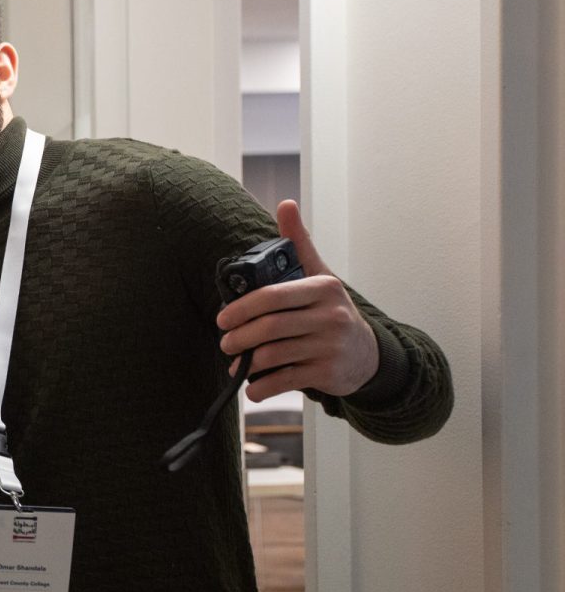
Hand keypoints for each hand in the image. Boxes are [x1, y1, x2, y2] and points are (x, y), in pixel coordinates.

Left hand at [216, 201, 379, 401]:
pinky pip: (284, 380)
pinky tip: (253, 387)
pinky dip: (262, 387)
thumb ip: (299, 243)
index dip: (242, 308)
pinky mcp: (328, 373)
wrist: (368, 354)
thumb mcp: (320, 275)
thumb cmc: (331, 311)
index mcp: (324, 288)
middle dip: (238, 339)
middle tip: (225, 344)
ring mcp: (331, 345)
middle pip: (269, 328)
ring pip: (273, 355)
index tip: (223, 319)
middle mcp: (331, 316)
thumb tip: (285, 204)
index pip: (273, 295)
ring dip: (246, 364)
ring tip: (237, 365)